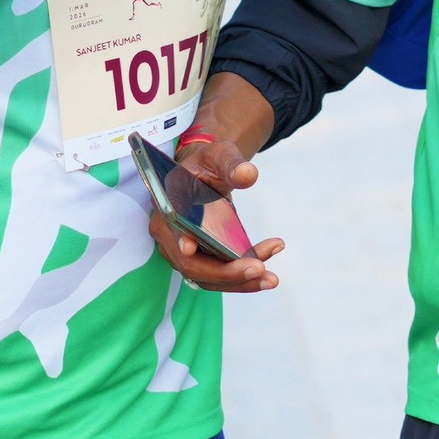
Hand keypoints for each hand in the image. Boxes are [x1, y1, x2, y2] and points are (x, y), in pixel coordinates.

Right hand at [151, 127, 284, 293]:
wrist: (205, 174)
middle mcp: (168, 233)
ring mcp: (180, 251)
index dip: (179, 239)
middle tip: (260, 269)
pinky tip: (266, 275)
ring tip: (271, 279)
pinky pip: (217, 276)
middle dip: (225, 272)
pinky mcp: (198, 259)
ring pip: (205, 277)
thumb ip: (232, 164)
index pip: (170, 226)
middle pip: (190, 264)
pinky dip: (241, 279)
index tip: (190, 248)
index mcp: (167, 203)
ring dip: (239, 282)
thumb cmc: (209, 163)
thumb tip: (248, 174)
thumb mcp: (220, 156)